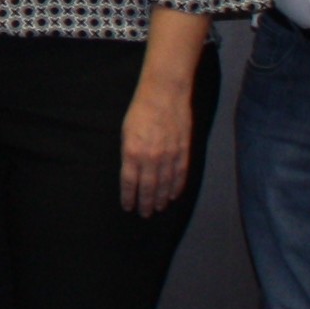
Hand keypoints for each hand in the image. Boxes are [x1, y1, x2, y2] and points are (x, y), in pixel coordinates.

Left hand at [119, 76, 197, 217]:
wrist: (164, 94)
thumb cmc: (140, 111)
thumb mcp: (126, 132)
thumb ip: (129, 154)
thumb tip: (132, 173)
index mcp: (132, 152)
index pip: (129, 182)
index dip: (129, 197)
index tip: (128, 207)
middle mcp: (151, 157)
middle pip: (148, 188)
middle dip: (146, 203)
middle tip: (145, 214)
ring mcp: (169, 156)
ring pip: (165, 185)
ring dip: (161, 199)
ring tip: (158, 209)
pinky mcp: (183, 151)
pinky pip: (180, 175)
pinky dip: (176, 188)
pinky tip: (173, 196)